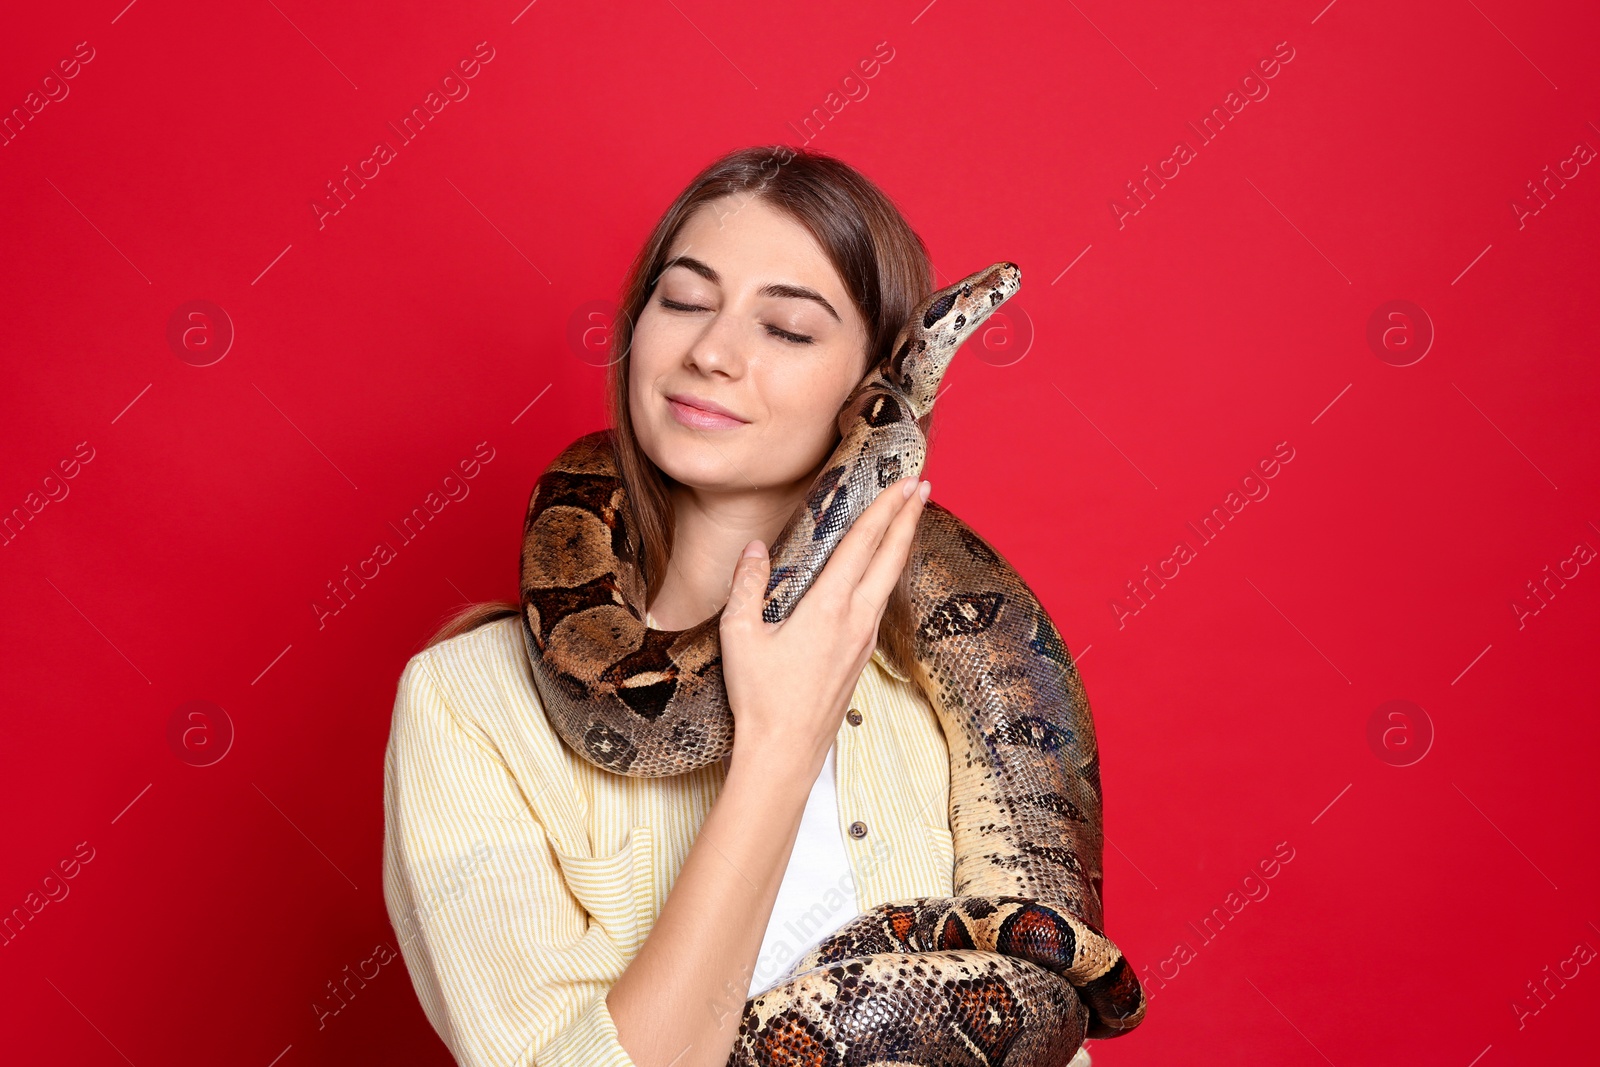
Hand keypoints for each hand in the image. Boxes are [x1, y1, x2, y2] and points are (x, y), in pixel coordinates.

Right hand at [720, 475, 930, 784]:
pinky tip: (882, 572)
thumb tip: (755, 548)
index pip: (863, 544)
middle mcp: (856, 619)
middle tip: (921, 485)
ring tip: (908, 519)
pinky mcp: (861, 656)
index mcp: (829, 607)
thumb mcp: (740, 635)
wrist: (786, 751)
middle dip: (908, 517)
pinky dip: (887, 574)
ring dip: (901, 544)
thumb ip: (748, 585)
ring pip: (890, 579)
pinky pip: (881, 602)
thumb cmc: (761, 697)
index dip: (884, 508)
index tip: (902, 482)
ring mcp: (863, 639)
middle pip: (891, 557)